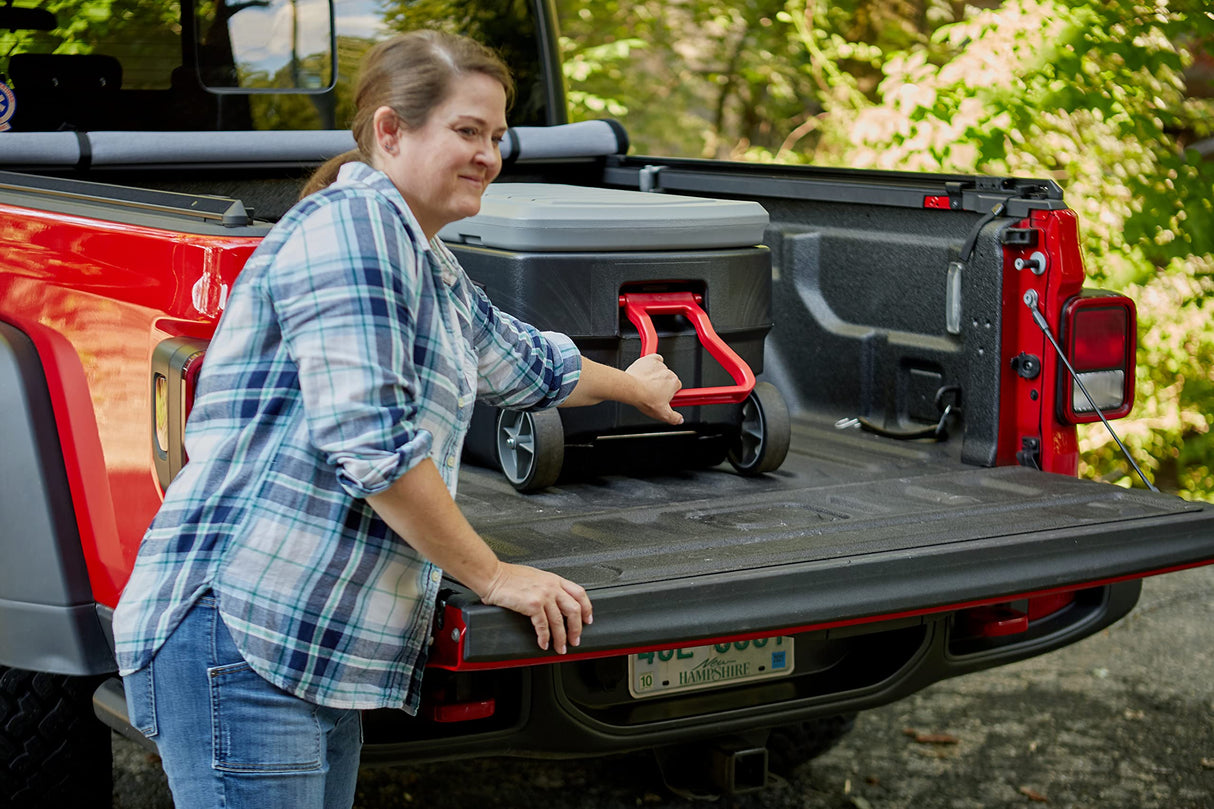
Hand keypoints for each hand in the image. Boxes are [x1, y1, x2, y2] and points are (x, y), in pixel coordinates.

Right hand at [479, 563, 593, 653]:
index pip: (579, 593)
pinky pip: (543, 626)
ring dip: (561, 638)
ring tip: (560, 647)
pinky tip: (543, 643)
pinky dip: (544, 638)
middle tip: (575, 639)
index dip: (587, 609)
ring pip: (559, 621)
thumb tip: (553, 603)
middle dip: (577, 628)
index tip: (587, 619)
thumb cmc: (508, 576)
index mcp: (554, 579)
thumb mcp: (535, 577)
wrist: (492, 575)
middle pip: (574, 610)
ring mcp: (543, 595)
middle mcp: (552, 586)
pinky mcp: (532, 604)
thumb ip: (546, 588)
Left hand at [626, 354, 683, 424]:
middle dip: (662, 385)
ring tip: (646, 384)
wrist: (631, 389)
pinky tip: (647, 371)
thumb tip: (679, 420)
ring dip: (655, 375)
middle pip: (668, 378)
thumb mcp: (662, 414)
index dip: (670, 393)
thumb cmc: (645, 398)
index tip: (665, 396)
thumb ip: (674, 418)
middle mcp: (669, 372)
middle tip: (653, 392)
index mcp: (674, 383)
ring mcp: (659, 365)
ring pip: (660, 370)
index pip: (677, 387)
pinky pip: (655, 358)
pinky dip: (652, 363)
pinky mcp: (649, 359)